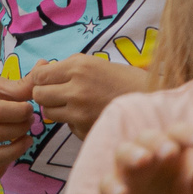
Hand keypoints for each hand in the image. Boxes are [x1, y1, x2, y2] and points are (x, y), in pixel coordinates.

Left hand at [26, 56, 149, 138]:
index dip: (38, 78)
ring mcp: (80, 112)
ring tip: (73, 104)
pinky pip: (67, 125)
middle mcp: (76, 89)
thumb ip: (66, 67)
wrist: (154, 101)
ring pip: (49, 112)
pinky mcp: (86, 129)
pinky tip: (88, 115)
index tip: (46, 79)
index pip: (38, 75)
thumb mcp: (94, 63)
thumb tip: (39, 67)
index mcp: (78, 67)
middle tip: (58, 93)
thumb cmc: (124, 80)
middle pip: (39, 95)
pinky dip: (72, 121)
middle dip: (45, 94)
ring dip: (56, 108)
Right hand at [98, 124, 192, 193]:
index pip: (176, 133)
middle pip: (147, 137)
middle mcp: (147, 156)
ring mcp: (126, 173)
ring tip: (144, 160)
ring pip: (123, 152)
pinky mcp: (110, 192)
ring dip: (132, 154)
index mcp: (171, 152)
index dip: (187, 134)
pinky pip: (106, 184)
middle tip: (170, 151)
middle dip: (158, 142)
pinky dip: (113, 187)